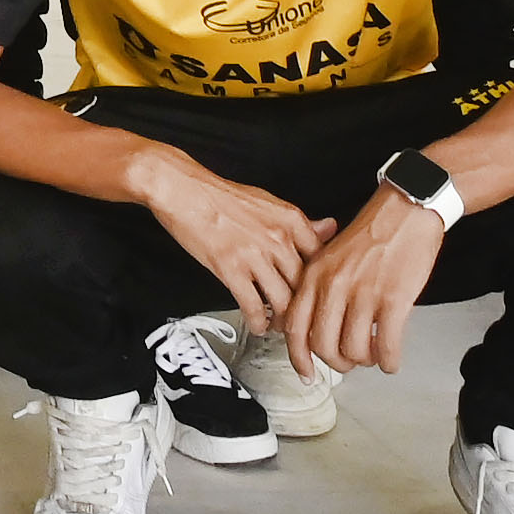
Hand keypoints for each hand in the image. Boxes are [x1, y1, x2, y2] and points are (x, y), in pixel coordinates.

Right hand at [135, 150, 325, 327]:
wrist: (184, 189)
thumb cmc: (221, 196)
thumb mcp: (269, 202)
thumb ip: (300, 222)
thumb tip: (328, 228)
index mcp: (291, 220)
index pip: (322, 259)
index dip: (322, 282)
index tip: (319, 293)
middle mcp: (278, 238)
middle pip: (305, 285)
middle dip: (304, 307)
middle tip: (300, 317)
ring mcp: (255, 255)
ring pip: (283, 301)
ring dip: (282, 320)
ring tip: (278, 324)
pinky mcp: (231, 269)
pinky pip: (253, 306)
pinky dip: (258, 322)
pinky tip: (257, 324)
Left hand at [285, 189, 447, 375]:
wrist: (404, 211)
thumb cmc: (371, 234)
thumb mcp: (331, 256)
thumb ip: (319, 289)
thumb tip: (315, 327)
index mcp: (315, 275)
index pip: (296, 327)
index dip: (299, 358)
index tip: (307, 374)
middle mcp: (334, 286)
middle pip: (324, 346)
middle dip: (338, 363)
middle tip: (350, 362)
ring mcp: (364, 294)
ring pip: (355, 351)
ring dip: (366, 362)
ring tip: (374, 354)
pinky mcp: (393, 299)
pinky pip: (387, 346)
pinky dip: (389, 361)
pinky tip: (391, 359)